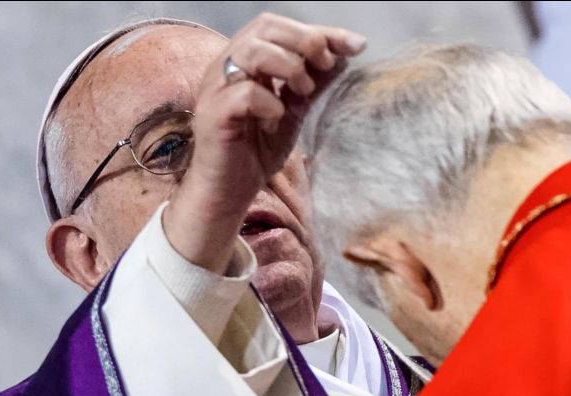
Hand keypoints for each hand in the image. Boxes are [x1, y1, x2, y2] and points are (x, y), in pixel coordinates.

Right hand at [165, 13, 365, 273]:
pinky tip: (276, 121)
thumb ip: (313, 83)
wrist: (229, 193)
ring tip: (302, 93)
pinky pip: (244, 93)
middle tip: (326, 67)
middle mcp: (225, 67)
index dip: (321, 31)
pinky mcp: (212, 115)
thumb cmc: (256, 150)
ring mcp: (216, 89)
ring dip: (288, 67)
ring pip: (252, 51)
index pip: (280, 26)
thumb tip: (343, 56)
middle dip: (306, 42)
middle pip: (265, 27)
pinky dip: (269, 103)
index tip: (357, 46)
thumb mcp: (294, 112)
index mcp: (244, 60)